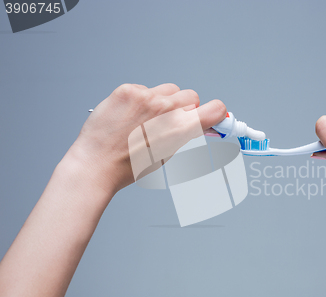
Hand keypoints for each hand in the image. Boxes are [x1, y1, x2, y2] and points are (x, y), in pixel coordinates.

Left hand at [64, 83, 226, 193]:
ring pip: (169, 89)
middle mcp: (166, 110)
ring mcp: (145, 97)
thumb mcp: (167, 154)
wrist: (97, 163)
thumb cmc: (129, 165)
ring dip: (164, 101)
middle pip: (191, 96)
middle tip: (169, 122)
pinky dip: (142, 99)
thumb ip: (185, 134)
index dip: (216, 112)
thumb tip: (199, 122)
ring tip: (147, 118)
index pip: (216, 109)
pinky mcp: (128, 90)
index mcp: (180, 129)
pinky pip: (146, 88)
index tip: (214, 115)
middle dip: (185, 108)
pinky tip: (130, 115)